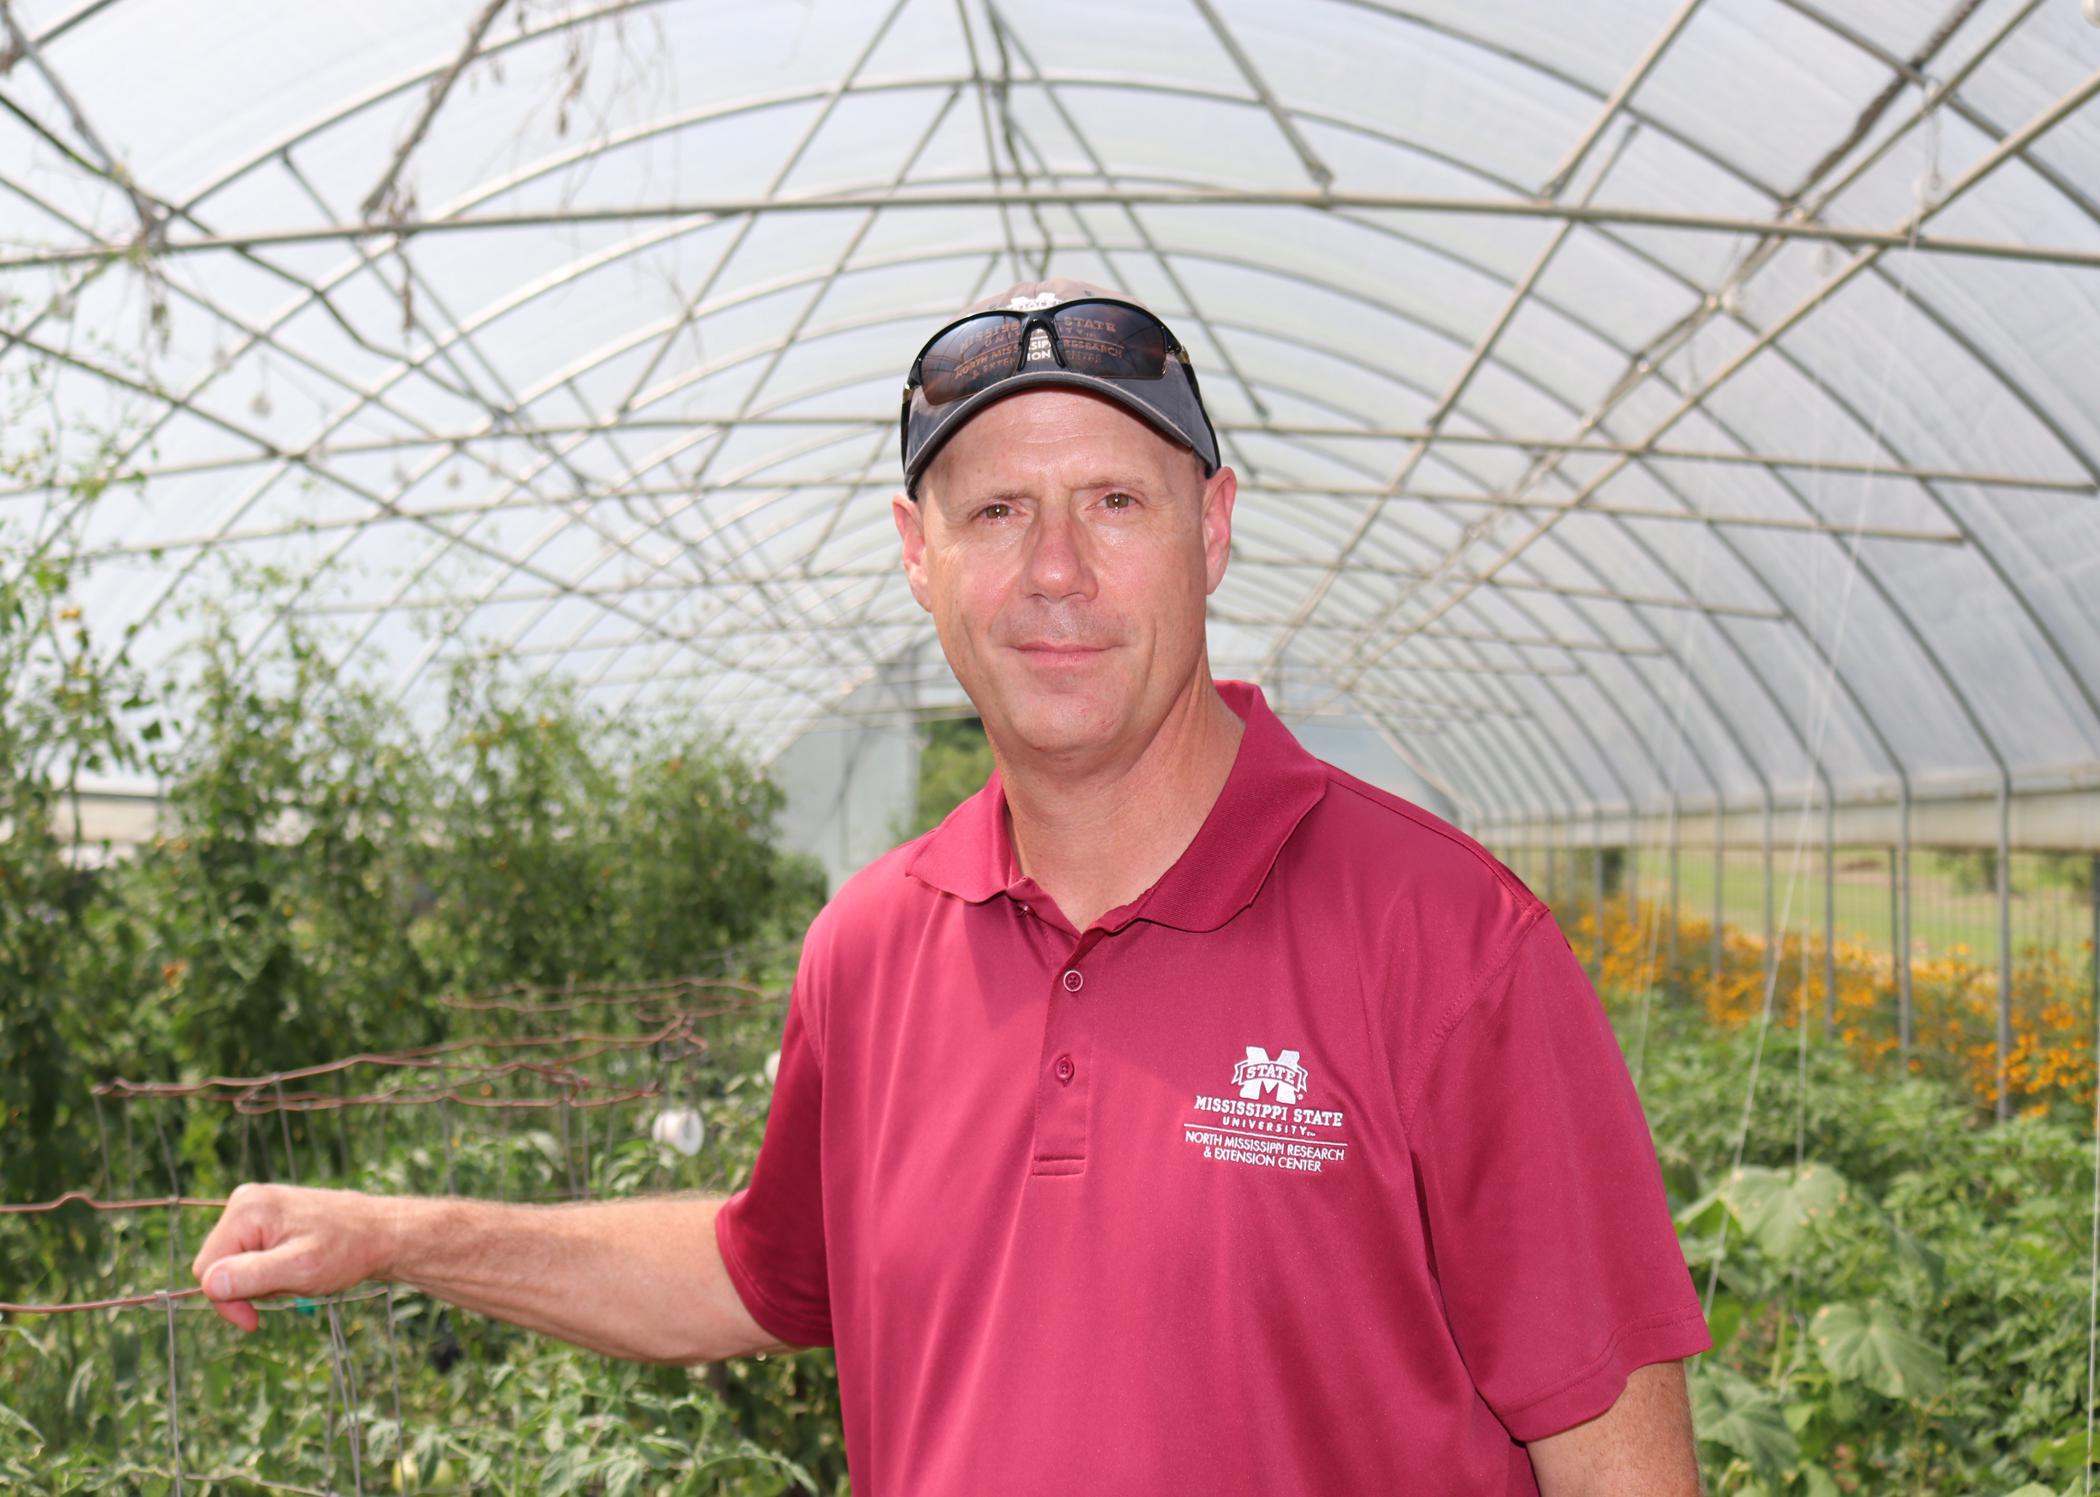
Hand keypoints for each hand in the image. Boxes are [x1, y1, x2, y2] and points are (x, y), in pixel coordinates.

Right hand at [190, 1182, 394, 1332]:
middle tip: (290, 1283)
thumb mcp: (300, 1270)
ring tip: (298, 1270)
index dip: (227, 1301)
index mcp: (246, 1210)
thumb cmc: (346, 1250)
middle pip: (217, 1266)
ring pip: (233, 1265)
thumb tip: (209, 1283)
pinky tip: (296, 1263)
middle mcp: (244, 1201)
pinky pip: (248, 1256)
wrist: (380, 1233)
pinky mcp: (265, 1217)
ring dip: (262, 1281)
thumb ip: (252, 1276)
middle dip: (248, 1288)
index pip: (206, 1270)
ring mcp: (254, 1207)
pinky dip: (269, 1270)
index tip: (255, 1319)